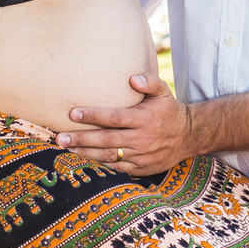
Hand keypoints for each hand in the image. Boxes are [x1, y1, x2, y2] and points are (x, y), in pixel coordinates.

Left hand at [56, 74, 196, 175]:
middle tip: (59, 138)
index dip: (93, 116)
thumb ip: (149, 82)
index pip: (114, 117)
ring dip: (85, 153)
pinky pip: (116, 167)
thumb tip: (132, 78)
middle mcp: (141, 139)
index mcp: (144, 119)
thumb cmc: (169, 110)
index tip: (73, 113)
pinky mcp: (140, 168)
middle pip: (106, 140)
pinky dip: (100, 164)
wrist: (189, 137)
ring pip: (108, 156)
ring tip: (65, 149)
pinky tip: (84, 159)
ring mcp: (140, 156)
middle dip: (81, 139)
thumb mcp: (164, 92)